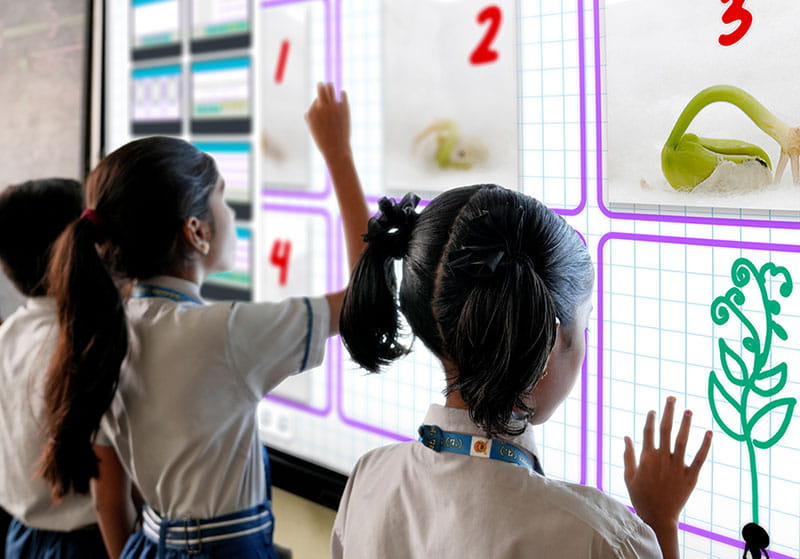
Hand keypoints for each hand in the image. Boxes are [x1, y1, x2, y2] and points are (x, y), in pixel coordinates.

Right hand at [305, 82, 350, 162]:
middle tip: (324, 84)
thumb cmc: (323, 141)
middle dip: (322, 86)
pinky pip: (343, 94)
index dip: (319, 101)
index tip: (322, 102)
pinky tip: (342, 94)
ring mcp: (332, 106)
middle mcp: (321, 107)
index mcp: (311, 112)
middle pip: (321, 88)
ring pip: (331, 88)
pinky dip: (342, 94)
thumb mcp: (313, 128)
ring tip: (331, 85)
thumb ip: (312, 115)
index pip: (316, 100)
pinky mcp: (343, 107)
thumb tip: (316, 101)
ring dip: (331, 86)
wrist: (336, 149)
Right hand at [623, 397, 711, 543]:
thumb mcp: (629, 476)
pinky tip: (708, 432)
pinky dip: (705, 445)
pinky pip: (699, 458)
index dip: (651, 418)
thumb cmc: (641, 497)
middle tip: (672, 398)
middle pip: (665, 430)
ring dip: (686, 424)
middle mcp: (662, 459)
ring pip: (683, 440)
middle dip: (668, 412)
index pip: (649, 432)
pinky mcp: (690, 476)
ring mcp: (677, 467)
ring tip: (689, 410)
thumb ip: (628, 455)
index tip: (653, 409)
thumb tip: (626, 436)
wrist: (658, 518)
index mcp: (646, 458)